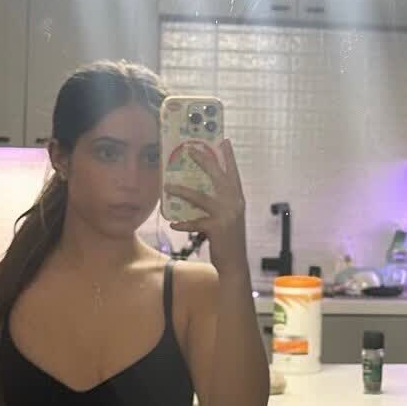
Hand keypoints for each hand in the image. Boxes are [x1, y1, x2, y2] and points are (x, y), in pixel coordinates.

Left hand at [163, 139, 247, 265]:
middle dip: (204, 161)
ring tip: (168, 185)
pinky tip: (173, 223)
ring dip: (182, 191)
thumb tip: (200, 192)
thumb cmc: (229, 241)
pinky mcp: (217, 228)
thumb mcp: (228, 218)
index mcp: (238, 199)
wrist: (235, 264)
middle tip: (191, 149)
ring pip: (201, 197)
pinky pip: (195, 222)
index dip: (229, 157)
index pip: (233, 174)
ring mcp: (226, 215)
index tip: (224, 141)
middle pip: (218, 177)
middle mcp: (234, 204)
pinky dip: (183, 223)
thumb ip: (220, 204)